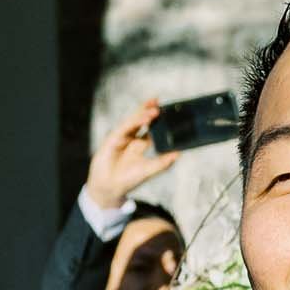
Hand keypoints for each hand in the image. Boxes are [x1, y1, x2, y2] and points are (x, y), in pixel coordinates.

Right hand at [85, 99, 177, 213]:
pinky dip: (134, 122)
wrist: (110, 188)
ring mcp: (122, 138)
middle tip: (158, 101)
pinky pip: (125, 128)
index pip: (151, 128)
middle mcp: (131, 139)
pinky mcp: (113, 139)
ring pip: (133, 122)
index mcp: (141, 144)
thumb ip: (163, 162)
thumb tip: (179, 153)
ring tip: (155, 109)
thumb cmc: (129, 179)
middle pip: (141, 120)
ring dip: (143, 114)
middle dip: (149, 110)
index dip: (158, 120)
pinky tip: (143, 118)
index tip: (168, 111)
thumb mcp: (149, 170)